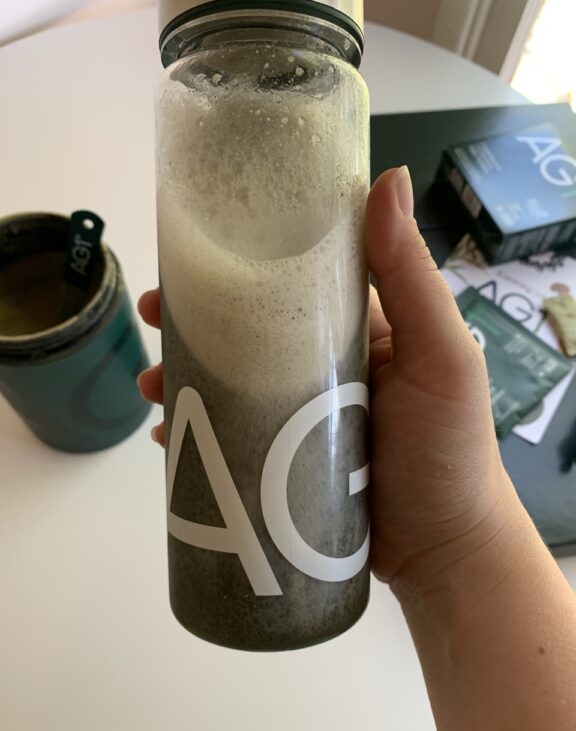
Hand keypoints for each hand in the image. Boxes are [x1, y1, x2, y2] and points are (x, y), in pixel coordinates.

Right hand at [137, 167, 514, 592]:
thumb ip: (411, 276)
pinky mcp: (282, 465)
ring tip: (154, 386)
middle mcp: (323, 368)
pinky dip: (196, 435)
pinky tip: (167, 438)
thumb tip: (386, 177)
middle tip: (153, 320)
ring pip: (230, 386)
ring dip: (186, 378)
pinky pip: (229, 440)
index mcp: (358, 331)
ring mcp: (299, 419)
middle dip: (196, 323)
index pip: (293, 283)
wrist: (443, 550)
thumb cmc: (448, 446)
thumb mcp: (440, 355)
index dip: (243, 264)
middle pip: (248, 334)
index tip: (193, 255)